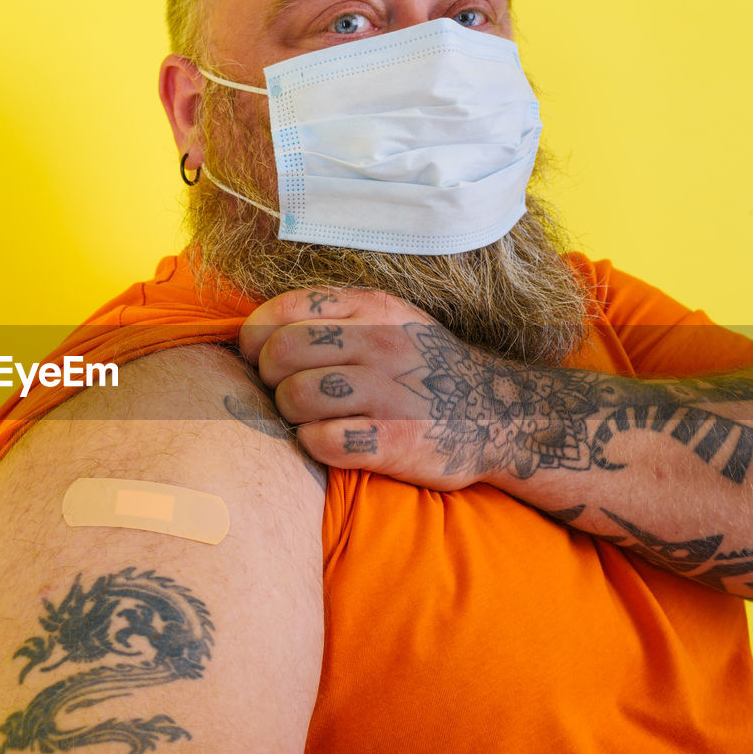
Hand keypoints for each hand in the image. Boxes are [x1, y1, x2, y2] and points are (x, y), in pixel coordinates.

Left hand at [238, 287, 588, 490]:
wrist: (499, 415)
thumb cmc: (423, 368)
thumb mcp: (390, 321)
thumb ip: (332, 317)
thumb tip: (252, 333)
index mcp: (374, 308)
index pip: (286, 309)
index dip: (255, 335)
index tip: (255, 355)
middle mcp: (382, 343)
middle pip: (281, 354)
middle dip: (269, 378)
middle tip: (284, 392)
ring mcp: (390, 393)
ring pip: (296, 397)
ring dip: (290, 414)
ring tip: (310, 417)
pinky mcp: (395, 441)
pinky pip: (321, 441)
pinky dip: (313, 445)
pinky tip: (330, 441)